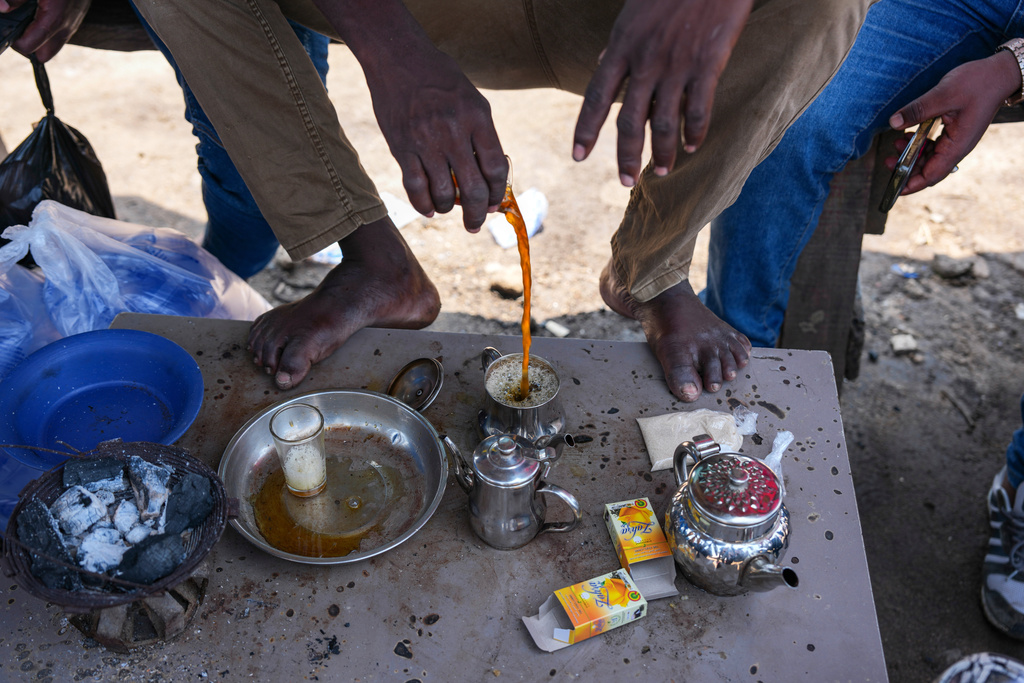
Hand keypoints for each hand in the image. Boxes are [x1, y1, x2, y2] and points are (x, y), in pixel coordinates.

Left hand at [1, 0, 90, 62]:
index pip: (29, 47)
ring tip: (28, 19)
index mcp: (53, 18)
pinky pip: (60, 33)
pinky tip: (40, 12)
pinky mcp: (76, 18)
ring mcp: (73, 23)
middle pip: (43, 55)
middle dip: (28, 45)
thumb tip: (2, 8)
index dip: (14, 42)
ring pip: (53, 46)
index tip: (8, 28)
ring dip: (39, 38)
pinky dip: (48, 29)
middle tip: (18, 26)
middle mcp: (66, 26)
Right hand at [363, 46, 507, 232]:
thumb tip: (490, 175)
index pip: (495, 168)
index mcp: (478, 117)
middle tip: (475, 223)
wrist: (398, 57)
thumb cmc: (440, 78)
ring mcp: (426, 141)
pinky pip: (414, 187)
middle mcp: (454, 132)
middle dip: (477, 214)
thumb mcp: (471, 99)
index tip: (493, 204)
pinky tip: (429, 209)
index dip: (497, 193)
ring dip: (449, 208)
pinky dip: (423, 204)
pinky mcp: (401, 146)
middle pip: (473, 189)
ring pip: (443, 193)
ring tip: (449, 208)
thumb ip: (481, 134)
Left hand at [572, 0, 753, 185]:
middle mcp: (645, 61)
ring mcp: (677, 65)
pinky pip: (699, 109)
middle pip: (629, 122)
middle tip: (625, 181)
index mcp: (622, 46)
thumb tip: (602, 63)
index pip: (596, 97)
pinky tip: (693, 146)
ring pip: (665, 123)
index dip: (585, 131)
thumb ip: (619, 44)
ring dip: (663, 153)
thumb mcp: (633, 12)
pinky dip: (696, 132)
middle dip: (626, 156)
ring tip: (663, 170)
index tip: (578, 157)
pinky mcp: (708, 64)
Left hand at [886, 52, 1020, 194]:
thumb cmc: (978, 83)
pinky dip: (919, 144)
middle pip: (928, 169)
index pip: (931, 175)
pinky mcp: (953, 132)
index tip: (894, 186)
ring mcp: (955, 140)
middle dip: (906, 168)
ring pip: (929, 158)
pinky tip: (908, 134)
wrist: (999, 73)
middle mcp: (957, 147)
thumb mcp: (944, 94)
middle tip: (888, 160)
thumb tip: (894, 122)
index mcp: (957, 145)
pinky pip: (933, 145)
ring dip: (911, 154)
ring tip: (896, 143)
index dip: (911, 184)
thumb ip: (918, 110)